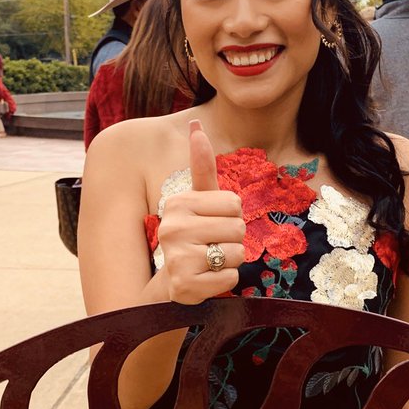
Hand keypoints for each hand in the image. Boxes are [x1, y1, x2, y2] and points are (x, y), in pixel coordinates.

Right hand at [158, 120, 246, 303]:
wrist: (170, 283)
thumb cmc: (191, 236)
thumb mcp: (197, 201)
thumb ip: (201, 166)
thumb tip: (196, 123)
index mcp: (177, 203)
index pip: (234, 203)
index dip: (231, 216)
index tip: (211, 224)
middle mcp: (173, 228)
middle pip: (238, 228)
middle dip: (232, 240)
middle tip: (210, 246)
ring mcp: (177, 258)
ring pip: (237, 253)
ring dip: (229, 261)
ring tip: (207, 262)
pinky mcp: (185, 285)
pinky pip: (230, 278)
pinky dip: (223, 281)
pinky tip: (205, 280)